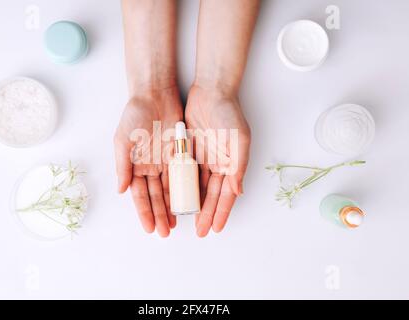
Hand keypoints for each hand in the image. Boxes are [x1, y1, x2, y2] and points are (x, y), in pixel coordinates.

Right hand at [114, 87, 182, 236]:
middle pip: (154, 196)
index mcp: (134, 166)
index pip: (139, 195)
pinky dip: (183, 190)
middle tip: (164, 232)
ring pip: (168, 190)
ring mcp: (164, 162)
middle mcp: (149, 167)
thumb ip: (123, 166)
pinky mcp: (178, 154)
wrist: (154, 96)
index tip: (149, 228)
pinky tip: (186, 203)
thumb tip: (121, 191)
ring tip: (175, 224)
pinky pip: (181, 175)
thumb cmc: (134, 116)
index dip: (144, 212)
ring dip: (171, 207)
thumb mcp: (123, 141)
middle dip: (159, 215)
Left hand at [185, 84, 250, 236]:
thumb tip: (238, 191)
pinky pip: (185, 172)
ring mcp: (204, 158)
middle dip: (207, 214)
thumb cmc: (228, 114)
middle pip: (212, 195)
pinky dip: (183, 186)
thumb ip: (239, 166)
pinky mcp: (190, 150)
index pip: (226, 195)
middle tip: (201, 231)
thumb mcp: (239, 140)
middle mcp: (218, 164)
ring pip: (198, 187)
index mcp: (232, 164)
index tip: (216, 228)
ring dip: (194, 203)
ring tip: (189, 220)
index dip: (222, 212)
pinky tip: (178, 198)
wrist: (211, 92)